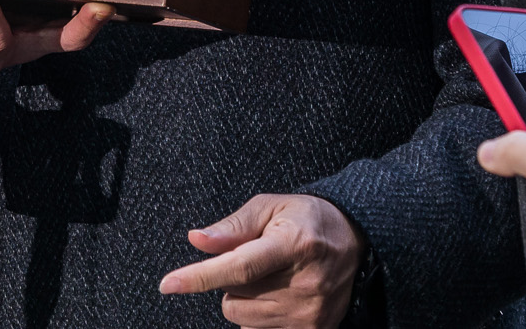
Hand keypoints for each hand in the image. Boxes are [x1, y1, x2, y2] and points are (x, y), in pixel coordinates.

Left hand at [159, 193, 362, 327]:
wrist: (357, 240)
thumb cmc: (306, 219)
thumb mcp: (270, 208)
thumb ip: (232, 227)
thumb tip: (196, 241)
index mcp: (293, 244)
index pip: (239, 266)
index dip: (200, 276)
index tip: (168, 284)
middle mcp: (304, 283)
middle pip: (234, 298)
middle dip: (233, 281)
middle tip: (260, 261)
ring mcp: (310, 313)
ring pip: (243, 319)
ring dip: (246, 300)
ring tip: (273, 278)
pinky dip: (260, 317)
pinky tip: (281, 297)